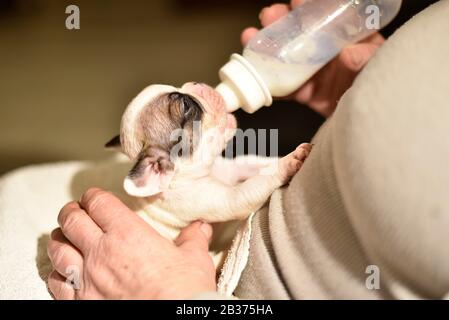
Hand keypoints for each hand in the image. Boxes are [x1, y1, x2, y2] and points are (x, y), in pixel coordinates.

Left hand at [47, 188, 215, 298]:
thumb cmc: (183, 290)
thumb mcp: (194, 259)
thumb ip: (193, 239)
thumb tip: (201, 228)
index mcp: (128, 233)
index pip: (98, 203)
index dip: (93, 196)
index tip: (94, 197)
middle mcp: (102, 251)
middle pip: (72, 221)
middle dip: (71, 212)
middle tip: (74, 211)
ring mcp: (88, 278)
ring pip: (58, 249)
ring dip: (60, 239)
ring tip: (64, 237)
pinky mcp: (81, 303)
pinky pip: (56, 283)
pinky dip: (56, 273)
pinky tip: (62, 271)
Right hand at [241, 0, 384, 116]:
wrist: (371, 121)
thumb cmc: (381, 86)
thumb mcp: (377, 66)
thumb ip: (366, 58)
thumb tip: (347, 54)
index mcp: (344, 38)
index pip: (324, 16)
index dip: (308, 6)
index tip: (297, 0)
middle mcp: (325, 52)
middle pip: (298, 33)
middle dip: (279, 21)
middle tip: (269, 15)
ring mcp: (312, 73)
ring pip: (285, 57)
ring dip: (266, 46)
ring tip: (250, 37)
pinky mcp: (305, 93)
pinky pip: (283, 87)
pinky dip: (268, 82)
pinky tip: (254, 73)